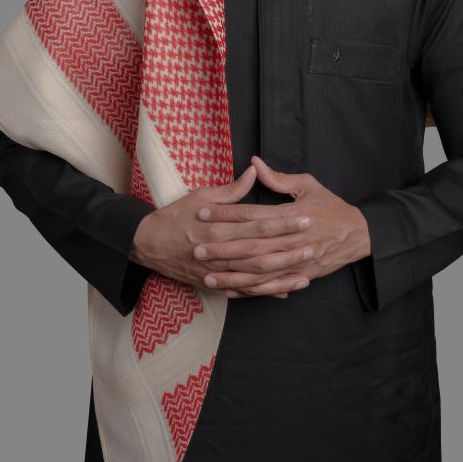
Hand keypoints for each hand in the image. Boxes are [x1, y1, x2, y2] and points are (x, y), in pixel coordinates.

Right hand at [127, 164, 319, 297]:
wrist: (147, 244)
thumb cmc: (175, 216)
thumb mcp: (200, 195)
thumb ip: (231, 189)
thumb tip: (254, 170)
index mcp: (218, 224)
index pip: (258, 222)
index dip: (284, 221)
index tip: (306, 217)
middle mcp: (219, 249)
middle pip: (261, 249)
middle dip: (289, 248)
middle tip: (314, 243)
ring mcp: (217, 270)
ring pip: (255, 274)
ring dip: (282, 273)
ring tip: (306, 270)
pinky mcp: (214, 283)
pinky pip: (243, 290)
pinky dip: (264, 291)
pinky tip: (285, 290)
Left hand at [193, 155, 371, 298]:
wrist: (358, 234)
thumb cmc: (330, 206)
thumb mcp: (308, 185)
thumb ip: (278, 178)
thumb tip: (253, 163)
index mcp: (292, 214)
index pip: (252, 214)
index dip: (226, 214)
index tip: (203, 213)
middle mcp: (293, 239)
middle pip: (252, 245)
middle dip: (222, 248)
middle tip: (197, 248)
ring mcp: (297, 260)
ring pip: (259, 270)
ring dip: (232, 275)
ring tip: (208, 276)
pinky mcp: (300, 275)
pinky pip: (272, 285)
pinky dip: (251, 289)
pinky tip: (232, 290)